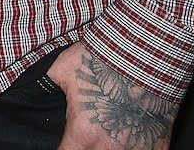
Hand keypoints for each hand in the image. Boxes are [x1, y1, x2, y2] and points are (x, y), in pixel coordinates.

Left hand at [48, 42, 177, 149]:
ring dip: (110, 147)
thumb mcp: (61, 71)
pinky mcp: (160, 143)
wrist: (145, 53)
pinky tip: (132, 135)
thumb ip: (48, 87)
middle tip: (83, 136)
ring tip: (107, 132)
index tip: (63, 145)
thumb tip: (33, 88)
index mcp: (84, 134)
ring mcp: (139, 148)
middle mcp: (111, 148)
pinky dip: (138, 146)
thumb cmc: (102, 60)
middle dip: (85, 148)